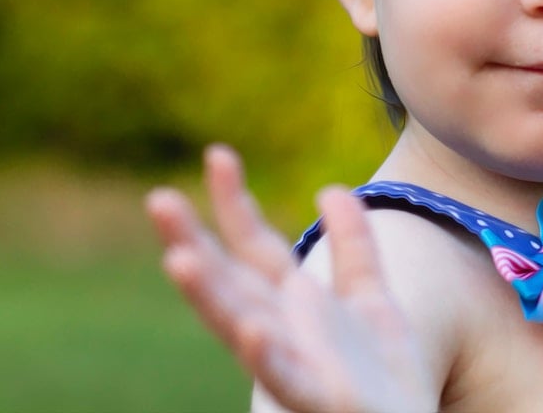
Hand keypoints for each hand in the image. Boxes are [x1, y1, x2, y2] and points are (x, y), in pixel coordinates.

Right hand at [146, 145, 436, 412]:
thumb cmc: (384, 378)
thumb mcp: (372, 298)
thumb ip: (354, 246)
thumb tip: (331, 189)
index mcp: (294, 307)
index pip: (254, 248)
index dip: (236, 203)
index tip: (218, 153)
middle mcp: (284, 333)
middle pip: (231, 281)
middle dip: (194, 241)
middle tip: (158, 198)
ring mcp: (296, 367)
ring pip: (241, 328)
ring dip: (209, 295)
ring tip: (178, 257)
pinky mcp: (321, 401)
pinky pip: (288, 378)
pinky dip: (268, 354)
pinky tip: (254, 326)